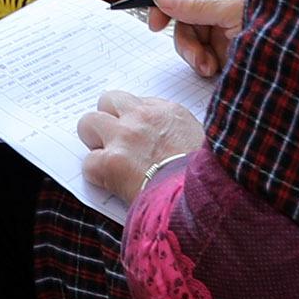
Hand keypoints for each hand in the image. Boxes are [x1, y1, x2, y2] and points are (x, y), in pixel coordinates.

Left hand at [77, 90, 206, 208]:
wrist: (205, 198)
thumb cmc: (210, 175)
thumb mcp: (205, 142)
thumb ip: (179, 134)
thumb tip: (168, 142)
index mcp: (168, 111)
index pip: (137, 102)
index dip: (133, 120)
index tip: (138, 136)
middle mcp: (142, 117)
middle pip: (108, 100)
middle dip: (108, 120)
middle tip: (116, 142)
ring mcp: (124, 137)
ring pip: (88, 122)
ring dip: (94, 141)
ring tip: (108, 159)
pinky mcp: (111, 162)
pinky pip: (88, 163)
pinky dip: (96, 174)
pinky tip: (111, 184)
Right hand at [132, 0, 248, 81]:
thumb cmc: (283, 28)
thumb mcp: (235, 11)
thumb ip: (197, 5)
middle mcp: (223, 4)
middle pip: (181, 3)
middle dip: (170, 18)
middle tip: (155, 27)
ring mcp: (222, 29)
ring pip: (186, 32)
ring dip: (189, 48)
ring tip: (203, 61)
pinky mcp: (222, 53)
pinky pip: (196, 53)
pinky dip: (198, 61)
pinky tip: (211, 68)